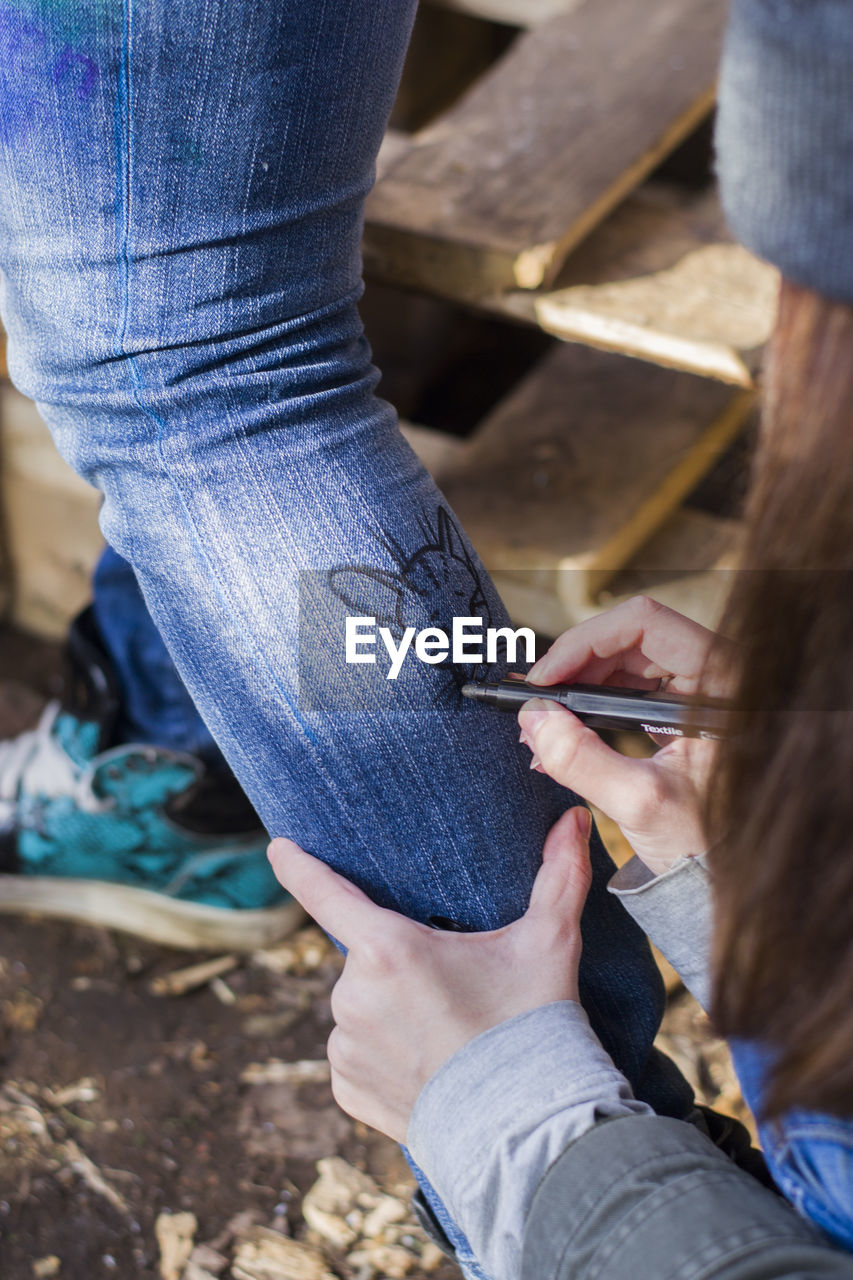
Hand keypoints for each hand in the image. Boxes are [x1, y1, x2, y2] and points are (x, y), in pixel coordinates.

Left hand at [267, 806, 592, 1141]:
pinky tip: (427, 1066)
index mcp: (388, 949)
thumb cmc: (534, 1025)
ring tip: (447, 1034)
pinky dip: (384, 1054)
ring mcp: (345, 1046)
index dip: (299, 867)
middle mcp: (352, 995)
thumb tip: (576, 815)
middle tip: (453, 989)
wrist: (527, 1133)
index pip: (326, 894)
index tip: (279, 847)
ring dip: (392, 1010)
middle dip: (401, 964)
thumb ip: (559, 874)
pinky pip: (356, 1054)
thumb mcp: (549, 943)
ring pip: (362, 1007)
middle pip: (368, 958)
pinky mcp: (345, 1088)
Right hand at [520, 595, 728, 876]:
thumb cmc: (703, 842)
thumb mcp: (639, 802)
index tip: (544, 679)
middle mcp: (716, 673)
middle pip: (629, 637)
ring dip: (577, 685)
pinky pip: (629, 683)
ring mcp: (700, 687)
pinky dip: (591, 701)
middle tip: (534, 704)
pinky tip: (565, 728)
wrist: (720, 873)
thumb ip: (582, 761)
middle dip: (573, 667)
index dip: (585, 643)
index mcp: (724, 681)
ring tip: (544, 722)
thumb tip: (533, 720)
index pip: (644, 624)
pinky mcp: (683, 705)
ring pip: (624, 659)